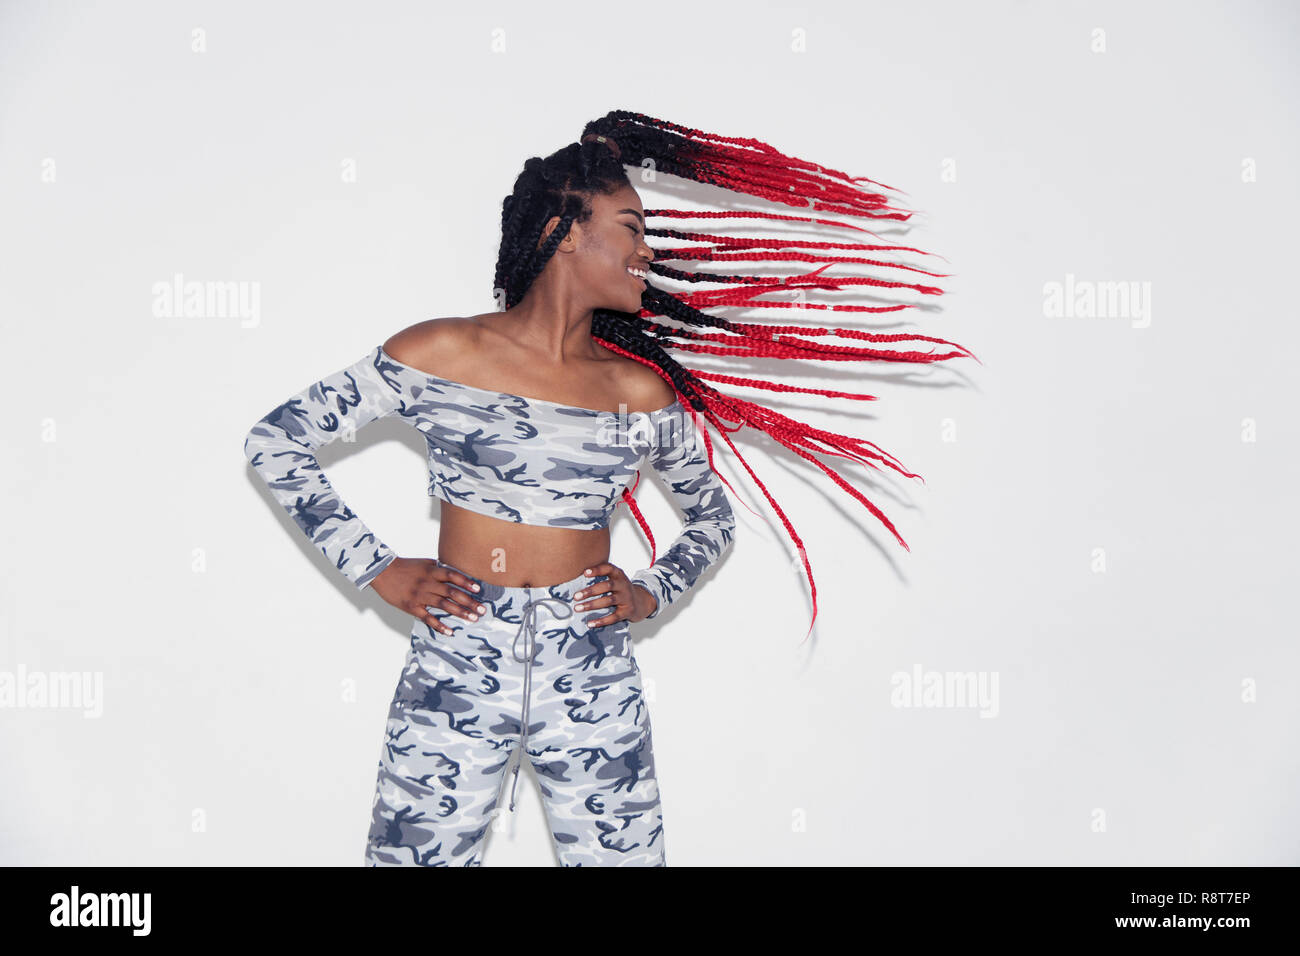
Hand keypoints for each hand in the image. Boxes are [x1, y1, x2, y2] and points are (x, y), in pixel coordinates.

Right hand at [371, 557, 485, 635]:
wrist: (382, 572)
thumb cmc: (405, 567)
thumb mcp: (424, 563)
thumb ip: (439, 569)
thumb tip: (455, 573)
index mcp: (432, 571)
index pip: (453, 576)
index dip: (466, 582)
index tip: (478, 589)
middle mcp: (428, 583)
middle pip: (452, 592)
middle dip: (469, 601)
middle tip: (482, 610)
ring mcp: (420, 596)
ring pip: (443, 605)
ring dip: (460, 612)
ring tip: (472, 619)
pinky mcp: (412, 607)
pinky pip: (427, 618)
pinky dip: (439, 625)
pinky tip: (449, 631)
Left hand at [574, 562, 657, 625]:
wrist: (640, 602)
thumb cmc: (620, 590)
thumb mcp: (615, 579)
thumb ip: (600, 577)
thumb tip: (575, 579)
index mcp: (619, 575)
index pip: (609, 568)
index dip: (597, 570)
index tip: (585, 573)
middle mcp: (623, 585)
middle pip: (607, 586)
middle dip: (590, 591)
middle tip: (576, 596)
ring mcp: (626, 598)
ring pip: (608, 601)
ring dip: (592, 605)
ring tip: (578, 608)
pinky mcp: (627, 611)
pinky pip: (613, 617)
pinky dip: (601, 621)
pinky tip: (590, 623)